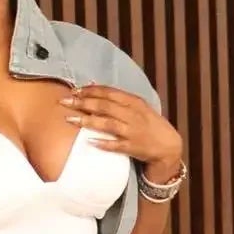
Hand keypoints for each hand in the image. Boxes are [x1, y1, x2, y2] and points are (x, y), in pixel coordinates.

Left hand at [61, 86, 183, 171]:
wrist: (168, 145)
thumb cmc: (149, 124)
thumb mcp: (137, 106)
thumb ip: (117, 98)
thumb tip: (92, 86)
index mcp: (134, 102)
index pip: (109, 93)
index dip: (91, 90)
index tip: (74, 90)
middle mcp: (133, 115)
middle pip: (105, 106)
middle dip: (83, 103)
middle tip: (65, 102)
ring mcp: (132, 132)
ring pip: (108, 124)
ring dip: (88, 121)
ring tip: (70, 120)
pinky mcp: (132, 148)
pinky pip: (116, 145)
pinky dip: (103, 143)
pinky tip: (89, 141)